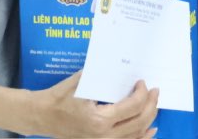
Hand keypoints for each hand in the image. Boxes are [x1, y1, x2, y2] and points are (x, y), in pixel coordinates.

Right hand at [32, 71, 158, 138]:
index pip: (132, 107)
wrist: (42, 116)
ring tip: (155, 106)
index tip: (142, 82)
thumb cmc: (59, 97)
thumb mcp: (80, 82)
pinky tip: (149, 130)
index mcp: (99, 120)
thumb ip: (102, 77)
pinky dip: (141, 137)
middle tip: (155, 92)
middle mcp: (104, 136)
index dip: (142, 94)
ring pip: (136, 136)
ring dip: (149, 120)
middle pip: (139, 122)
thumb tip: (121, 66)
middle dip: (151, 105)